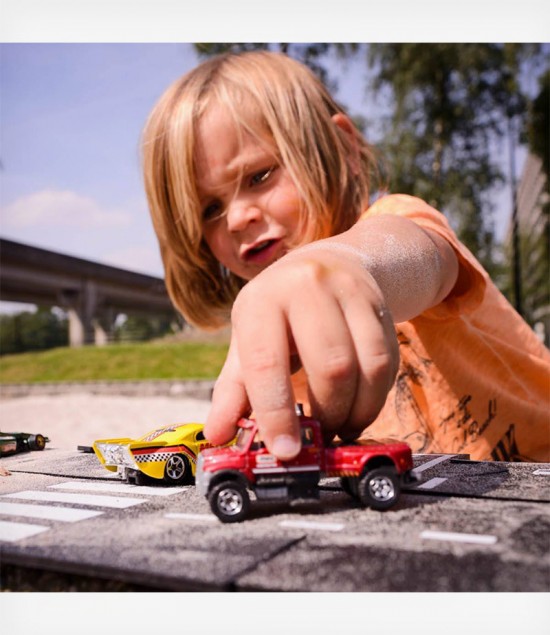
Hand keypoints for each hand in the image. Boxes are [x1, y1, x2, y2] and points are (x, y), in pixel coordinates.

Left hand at [203, 244, 398, 458]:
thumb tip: (218, 434)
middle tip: (320, 434)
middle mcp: (306, 287)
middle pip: (331, 365)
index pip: (266, 362)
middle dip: (329, 413)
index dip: (275, 412)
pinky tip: (360, 405)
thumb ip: (233, 389)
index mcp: (262, 300)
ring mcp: (349, 291)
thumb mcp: (248, 340)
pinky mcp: (380, 304)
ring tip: (342, 425)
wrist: (326, 262)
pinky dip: (376, 396)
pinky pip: (388, 361)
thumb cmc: (278, 313)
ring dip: (358, 410)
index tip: (285, 450)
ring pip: (368, 365)